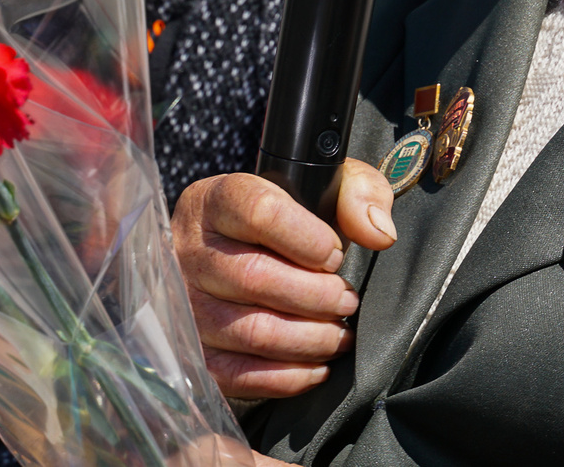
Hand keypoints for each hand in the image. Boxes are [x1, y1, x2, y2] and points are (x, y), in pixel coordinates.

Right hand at [173, 162, 395, 401]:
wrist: (237, 253)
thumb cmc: (287, 219)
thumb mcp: (324, 187)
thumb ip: (359, 194)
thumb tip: (379, 234)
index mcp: (216, 201)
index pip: (259, 212)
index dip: (308, 238)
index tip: (335, 254)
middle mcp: (190, 250)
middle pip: (255, 277)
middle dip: (318, 296)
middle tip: (348, 301)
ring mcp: (184, 304)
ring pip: (251, 330)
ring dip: (310, 339)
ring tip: (340, 334)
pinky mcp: (192, 351)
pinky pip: (239, 374)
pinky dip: (287, 377)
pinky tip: (317, 365)